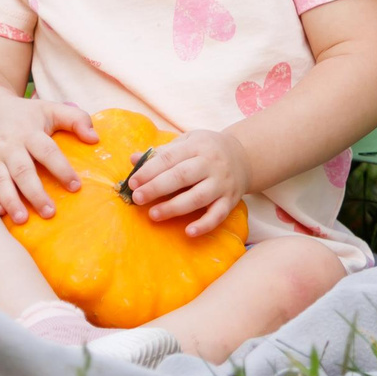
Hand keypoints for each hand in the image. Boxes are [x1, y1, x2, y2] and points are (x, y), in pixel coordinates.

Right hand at [0, 98, 95, 224]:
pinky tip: (2, 213)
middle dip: (35, 193)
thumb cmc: (25, 115)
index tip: (76, 186)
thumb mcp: (50, 109)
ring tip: (23, 219)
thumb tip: (95, 139)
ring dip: (11, 201)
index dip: (61, 168)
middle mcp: (9, 145)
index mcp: (28, 131)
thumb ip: (75, 119)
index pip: (47, 151)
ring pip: (0, 181)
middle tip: (50, 212)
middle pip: (22, 170)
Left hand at [124, 128, 250, 236]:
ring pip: (198, 197)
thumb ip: (160, 152)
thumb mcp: (186, 143)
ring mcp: (222, 183)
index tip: (132, 182)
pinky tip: (188, 232)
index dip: (149, 170)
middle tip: (137, 198)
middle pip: (182, 176)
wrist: (243, 156)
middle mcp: (211, 164)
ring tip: (153, 215)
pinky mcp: (230, 200)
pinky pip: (218, 215)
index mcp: (196, 146)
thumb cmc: (205, 150)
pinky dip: (204, 225)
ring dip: (174, 207)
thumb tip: (133, 159)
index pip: (170, 158)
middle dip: (157, 187)